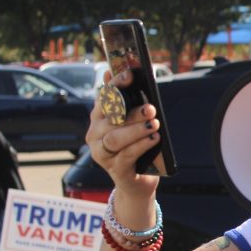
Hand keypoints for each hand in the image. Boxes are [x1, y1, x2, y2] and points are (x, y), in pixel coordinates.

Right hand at [86, 68, 160, 197]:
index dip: (115, 84)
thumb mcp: (133, 122)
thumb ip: (127, 100)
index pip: (104, 97)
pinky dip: (141, 145)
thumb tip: (121, 70)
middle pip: (110, 119)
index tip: (130, 74)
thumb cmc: (135, 146)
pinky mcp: (115, 169)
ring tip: (154, 124)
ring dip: (136, 130)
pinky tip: (154, 139)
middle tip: (151, 108)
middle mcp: (95, 135)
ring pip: (115, 138)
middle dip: (131, 112)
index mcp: (98, 119)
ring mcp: (102, 153)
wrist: (137, 180)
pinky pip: (127, 155)